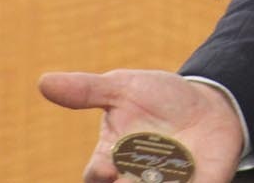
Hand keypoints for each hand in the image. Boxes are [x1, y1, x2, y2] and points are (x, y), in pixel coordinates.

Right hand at [37, 69, 243, 182]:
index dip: (100, 174)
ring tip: (160, 181)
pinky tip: (191, 180)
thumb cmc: (158, 98)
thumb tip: (43, 82)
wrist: (210, 104)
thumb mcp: (124, 87)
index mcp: (112, 158)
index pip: (95, 176)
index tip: (108, 168)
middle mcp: (135, 178)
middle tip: (130, 179)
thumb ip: (87, 90)